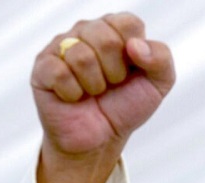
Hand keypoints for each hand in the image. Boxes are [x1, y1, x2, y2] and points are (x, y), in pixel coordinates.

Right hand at [31, 12, 173, 158]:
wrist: (102, 137)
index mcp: (115, 29)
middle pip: (105, 37)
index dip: (135, 52)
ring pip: (81, 55)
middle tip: (112, 84)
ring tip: (93, 91)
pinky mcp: (43, 67)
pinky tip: (74, 96)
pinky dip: (73, 93)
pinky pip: (60, 73)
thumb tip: (134, 45)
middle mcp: (87, 31)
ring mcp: (62, 46)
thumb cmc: (127, 105)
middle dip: (115, 72)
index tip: (131, 70)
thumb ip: (161, 58)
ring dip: (95, 85)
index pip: (128, 23)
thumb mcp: (158, 84)